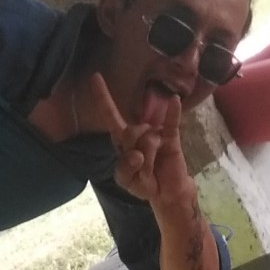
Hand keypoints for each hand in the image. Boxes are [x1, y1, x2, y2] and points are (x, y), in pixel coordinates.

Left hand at [88, 73, 192, 205]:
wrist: (167, 193)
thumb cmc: (144, 183)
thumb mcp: (126, 181)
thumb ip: (125, 169)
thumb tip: (137, 154)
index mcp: (122, 139)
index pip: (110, 115)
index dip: (102, 97)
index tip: (95, 76)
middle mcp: (137, 131)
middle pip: (130, 133)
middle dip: (135, 158)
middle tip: (141, 172)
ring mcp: (155, 132)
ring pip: (147, 140)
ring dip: (148, 163)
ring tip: (153, 171)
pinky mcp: (171, 137)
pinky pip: (171, 123)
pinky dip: (173, 112)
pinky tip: (174, 100)